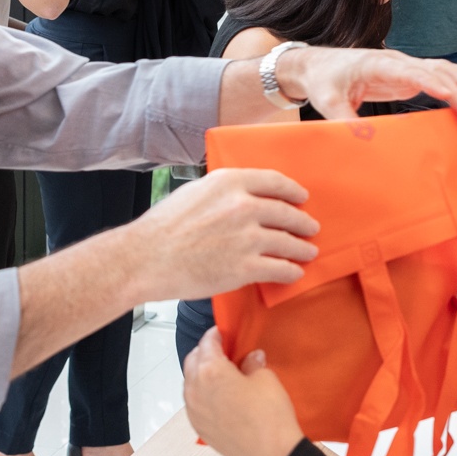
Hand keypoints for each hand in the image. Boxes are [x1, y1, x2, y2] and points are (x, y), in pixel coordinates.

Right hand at [118, 167, 319, 300]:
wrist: (146, 259)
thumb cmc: (163, 227)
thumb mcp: (195, 192)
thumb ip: (223, 191)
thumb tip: (241, 195)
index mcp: (230, 182)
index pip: (274, 182)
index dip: (293, 191)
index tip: (301, 197)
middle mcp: (243, 206)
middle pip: (286, 213)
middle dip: (302, 222)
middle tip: (310, 227)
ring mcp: (247, 237)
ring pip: (288, 242)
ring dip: (302, 248)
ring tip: (308, 252)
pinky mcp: (245, 268)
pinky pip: (280, 269)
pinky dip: (291, 272)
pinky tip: (294, 273)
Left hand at [183, 328, 306, 455]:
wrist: (272, 455)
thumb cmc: (270, 414)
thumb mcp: (266, 379)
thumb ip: (252, 363)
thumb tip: (250, 359)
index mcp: (210, 371)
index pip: (207, 343)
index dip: (216, 335)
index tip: (224, 333)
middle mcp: (194, 389)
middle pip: (192, 361)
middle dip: (205, 353)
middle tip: (224, 352)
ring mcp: (193, 411)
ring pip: (190, 383)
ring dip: (201, 374)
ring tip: (222, 375)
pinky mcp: (198, 427)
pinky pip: (193, 402)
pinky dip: (202, 393)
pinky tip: (220, 397)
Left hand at [278, 47, 456, 119]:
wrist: (317, 66)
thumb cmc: (323, 80)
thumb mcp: (327, 102)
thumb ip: (345, 119)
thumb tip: (362, 138)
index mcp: (377, 64)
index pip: (410, 72)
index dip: (431, 83)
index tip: (450, 95)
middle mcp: (395, 61)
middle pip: (432, 69)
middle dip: (456, 85)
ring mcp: (402, 66)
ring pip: (439, 68)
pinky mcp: (405, 75)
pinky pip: (435, 74)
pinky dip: (455, 78)